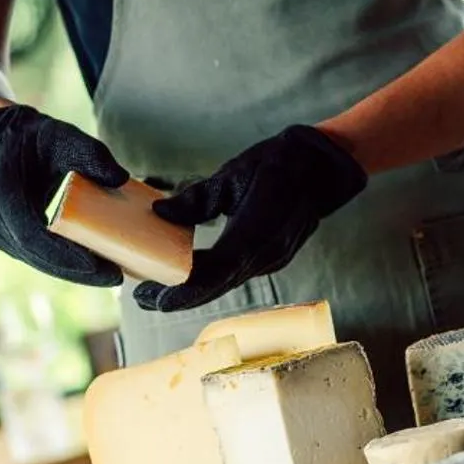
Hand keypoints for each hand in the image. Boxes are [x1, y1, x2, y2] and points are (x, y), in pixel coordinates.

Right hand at [0, 105, 130, 286]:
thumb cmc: (30, 139)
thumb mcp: (60, 134)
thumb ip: (90, 152)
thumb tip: (119, 179)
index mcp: (0, 190)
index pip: (30, 235)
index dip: (63, 254)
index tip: (96, 265)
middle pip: (37, 256)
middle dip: (76, 271)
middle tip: (114, 277)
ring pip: (37, 261)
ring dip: (73, 271)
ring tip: (109, 274)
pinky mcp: (4, 239)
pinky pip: (36, 256)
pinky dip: (64, 263)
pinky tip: (92, 267)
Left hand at [133, 126, 367, 312]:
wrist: (320, 169)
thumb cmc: (276, 164)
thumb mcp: (232, 174)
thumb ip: (196, 199)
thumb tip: (161, 213)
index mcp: (257, 233)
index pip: (216, 272)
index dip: (184, 289)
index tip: (154, 299)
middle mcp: (267, 255)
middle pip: (218, 286)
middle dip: (180, 297)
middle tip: (143, 299)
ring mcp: (272, 260)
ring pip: (226, 283)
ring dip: (193, 290)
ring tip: (157, 290)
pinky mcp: (272, 259)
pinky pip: (237, 274)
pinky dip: (211, 279)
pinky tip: (188, 274)